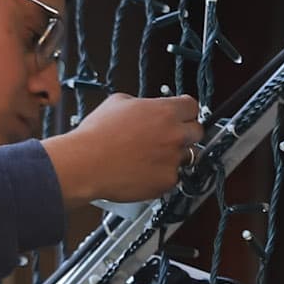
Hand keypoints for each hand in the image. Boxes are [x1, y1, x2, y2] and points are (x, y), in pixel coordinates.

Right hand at [42, 93, 204, 205]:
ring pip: (187, 157)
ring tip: (152, 158)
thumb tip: (148, 107)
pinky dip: (162, 176)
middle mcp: (174, 134)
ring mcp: (173, 159)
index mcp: (164, 111)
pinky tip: (144, 172)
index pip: (192, 106)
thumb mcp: (118, 102)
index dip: (185, 112)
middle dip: (185, 134)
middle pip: (197, 132)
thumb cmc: (96, 135)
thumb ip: (142, 103)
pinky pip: (173, 177)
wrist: (86, 164)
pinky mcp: (167, 181)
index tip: (182, 116)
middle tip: (169, 138)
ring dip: (175, 156)